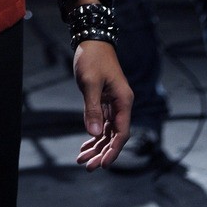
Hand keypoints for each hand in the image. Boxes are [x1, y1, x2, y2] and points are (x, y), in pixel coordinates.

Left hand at [73, 40, 132, 169]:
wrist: (91, 39)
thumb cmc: (92, 58)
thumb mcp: (90, 83)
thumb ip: (93, 108)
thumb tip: (95, 133)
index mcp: (124, 101)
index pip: (121, 133)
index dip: (113, 151)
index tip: (102, 165)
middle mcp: (122, 104)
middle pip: (114, 136)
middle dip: (102, 152)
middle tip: (87, 166)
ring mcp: (113, 103)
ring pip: (107, 131)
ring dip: (96, 146)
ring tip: (82, 159)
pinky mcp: (105, 100)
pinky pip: (102, 123)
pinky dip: (94, 134)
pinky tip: (86, 144)